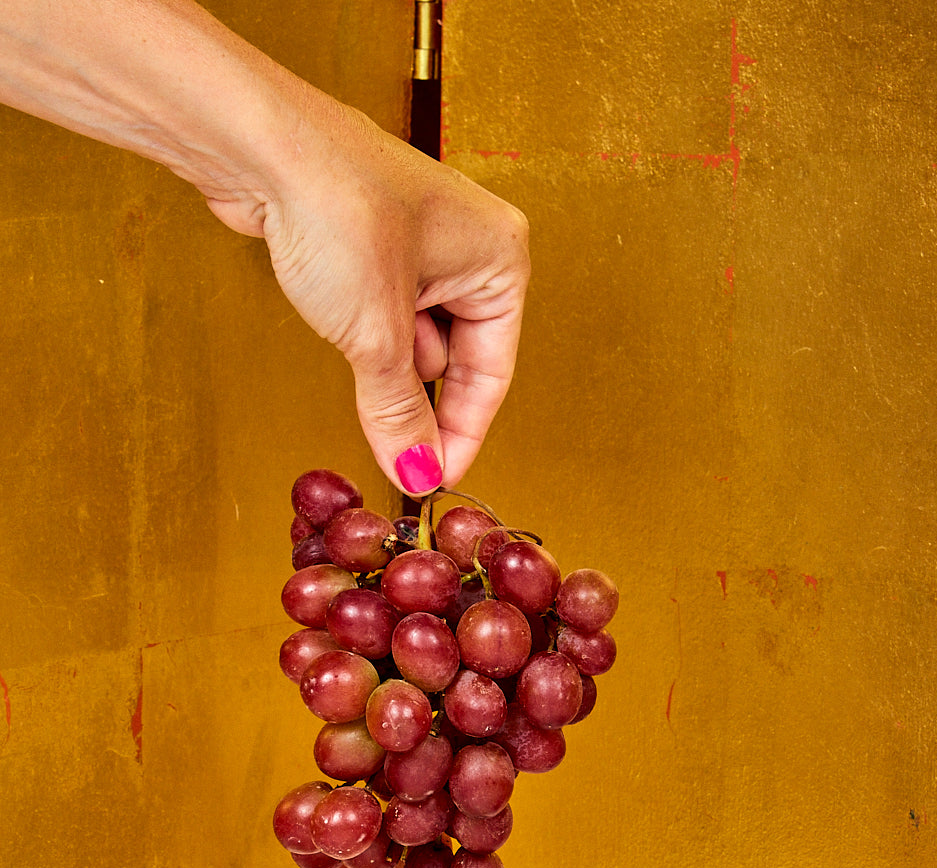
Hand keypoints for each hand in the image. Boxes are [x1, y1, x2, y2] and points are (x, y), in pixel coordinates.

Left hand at [205, 99, 529, 494]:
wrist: (256, 143)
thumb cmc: (335, 206)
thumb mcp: (376, 337)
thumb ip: (400, 414)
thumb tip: (417, 471)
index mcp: (501, 259)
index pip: (493, 372)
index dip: (462, 434)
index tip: (433, 477)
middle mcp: (470, 245)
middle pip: (459, 357)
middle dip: (425, 403)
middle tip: (401, 455)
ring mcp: (420, 239)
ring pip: (419, 336)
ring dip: (393, 372)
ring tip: (369, 395)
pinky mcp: (373, 240)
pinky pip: (387, 311)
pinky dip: (371, 342)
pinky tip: (350, 353)